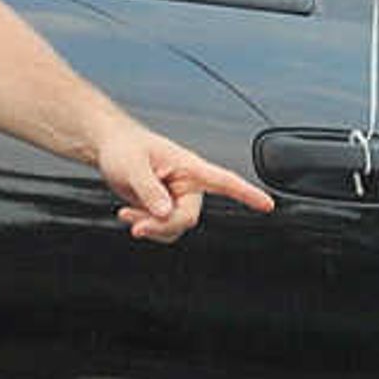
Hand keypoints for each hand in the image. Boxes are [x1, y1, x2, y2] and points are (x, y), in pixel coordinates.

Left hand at [94, 126, 273, 241]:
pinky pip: (163, 230)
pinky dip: (146, 227)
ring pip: (174, 228)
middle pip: (187, 217)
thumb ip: (149, 189)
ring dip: (150, 227)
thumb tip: (164, 212)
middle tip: (136, 225)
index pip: (224, 180)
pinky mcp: (165, 210)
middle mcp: (188, 185)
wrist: (111, 150)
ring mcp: (177, 199)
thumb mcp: (133, 166)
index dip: (247, 193)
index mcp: (190, 167)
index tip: (267, 205)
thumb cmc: (125, 148)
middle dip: (161, 225)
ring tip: (128, 213)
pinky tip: (131, 214)